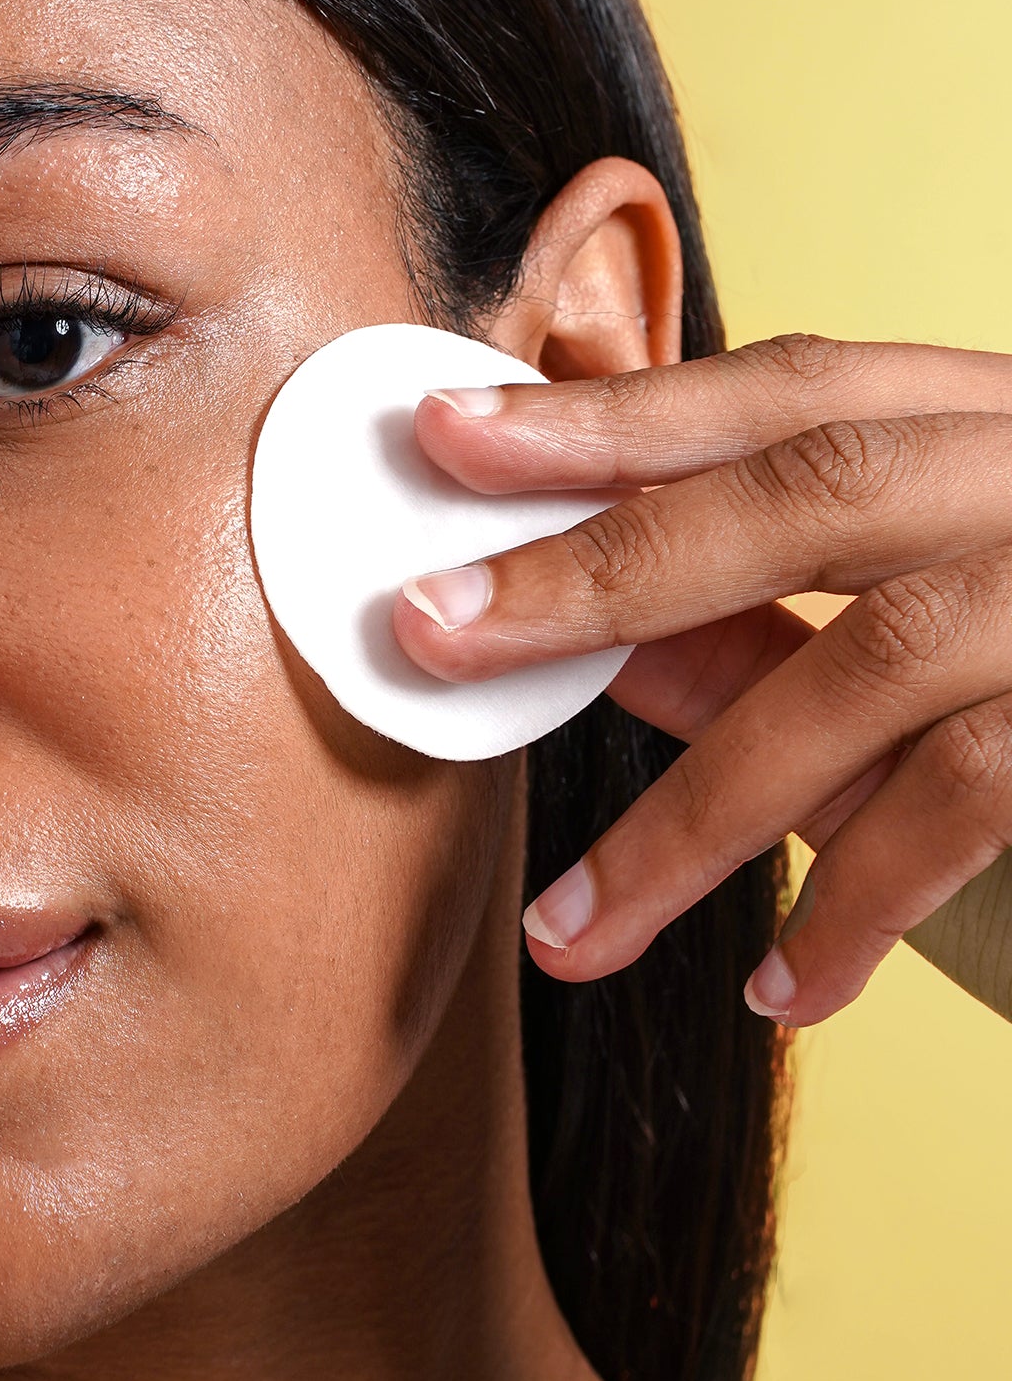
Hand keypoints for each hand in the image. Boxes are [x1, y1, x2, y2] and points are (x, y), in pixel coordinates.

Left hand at [391, 334, 1011, 1026]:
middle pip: (804, 499)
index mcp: (983, 421)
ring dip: (697, 818)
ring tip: (568, 939)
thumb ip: (769, 617)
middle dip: (600, 566)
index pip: (776, 391)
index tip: (442, 432)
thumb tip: (586, 639)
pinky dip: (860, 905)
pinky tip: (775, 989)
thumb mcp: (933, 596)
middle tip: (426, 632)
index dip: (606, 406)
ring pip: (875, 671)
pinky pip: (982, 803)